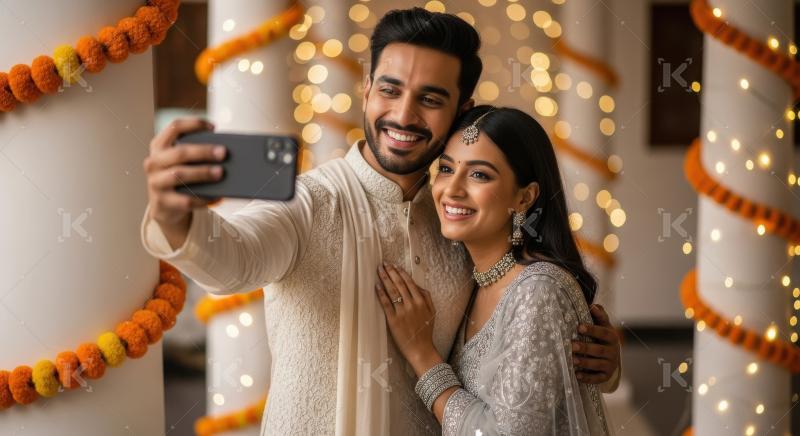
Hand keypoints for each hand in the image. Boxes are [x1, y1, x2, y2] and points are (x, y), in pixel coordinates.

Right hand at [144, 118, 224, 247]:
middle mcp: (153, 162)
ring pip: (180, 175)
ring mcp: (155, 182)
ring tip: (221, 173)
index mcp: (159, 146)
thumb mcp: (181, 161)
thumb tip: (222, 152)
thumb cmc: (179, 177)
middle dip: (203, 151)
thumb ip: (195, 154)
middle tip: (223, 153)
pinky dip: (203, 198)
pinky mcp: (163, 202)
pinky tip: (217, 196)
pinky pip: (185, 199)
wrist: (164, 206)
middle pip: (180, 153)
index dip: (194, 124)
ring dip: (202, 172)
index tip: (213, 127)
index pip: (174, 127)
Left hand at [374, 263, 440, 375]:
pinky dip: (381, 293)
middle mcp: (412, 304)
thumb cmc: (426, 331)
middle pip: (399, 284)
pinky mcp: (393, 320)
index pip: (409, 282)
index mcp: (421, 301)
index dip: (401, 272)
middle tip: (383, 263)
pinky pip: (386, 304)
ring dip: (384, 279)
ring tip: (379, 270)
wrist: (420, 348)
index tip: (394, 265)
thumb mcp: (432, 312)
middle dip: (390, 272)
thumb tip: (418, 285)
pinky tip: (376, 286)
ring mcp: (402, 312)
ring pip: (392, 291)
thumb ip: (427, 297)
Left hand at [571, 304, 620, 384]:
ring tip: (572, 360)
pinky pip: (597, 378)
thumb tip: (592, 306)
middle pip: (599, 350)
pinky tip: (577, 375)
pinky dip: (587, 377)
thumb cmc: (602, 337)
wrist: (612, 356)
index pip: (603, 333)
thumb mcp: (603, 325)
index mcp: (612, 337)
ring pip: (597, 365)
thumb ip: (599, 315)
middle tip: (571, 345)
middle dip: (585, 348)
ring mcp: (610, 365)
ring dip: (584, 363)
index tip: (579, 327)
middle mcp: (613, 351)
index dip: (592, 330)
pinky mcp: (606, 376)